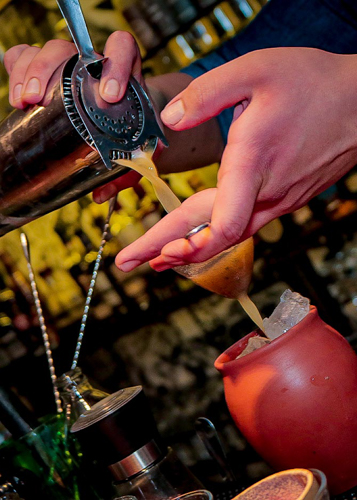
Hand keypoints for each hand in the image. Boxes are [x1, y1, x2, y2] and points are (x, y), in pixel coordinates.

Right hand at [4, 32, 144, 196]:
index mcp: (126, 76)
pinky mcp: (49, 75)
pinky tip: (18, 98)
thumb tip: (100, 194)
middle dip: (51, 67)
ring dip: (29, 71)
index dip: (116, 63)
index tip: (109, 95)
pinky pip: (25, 58)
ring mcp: (71, 68)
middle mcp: (96, 67)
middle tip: (41, 98)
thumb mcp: (136, 154)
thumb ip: (126, 172)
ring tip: (24, 101)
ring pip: (46, 51)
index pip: (122, 47)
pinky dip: (17, 69)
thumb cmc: (135, 139)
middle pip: (71, 47)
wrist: (129, 130)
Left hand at [116, 47, 356, 271]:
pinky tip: (198, 233)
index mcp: (254, 163)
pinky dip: (216, 233)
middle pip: (215, 236)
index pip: (225, 224)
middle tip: (129, 262)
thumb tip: (170, 120)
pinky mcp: (285, 197)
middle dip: (168, 251)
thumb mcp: (255, 70)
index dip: (192, 244)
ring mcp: (279, 199)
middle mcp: (267, 192)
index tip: (160, 254)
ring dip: (190, 246)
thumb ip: (207, 94)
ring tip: (155, 256)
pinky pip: (246, 222)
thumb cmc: (313, 83)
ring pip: (230, 233)